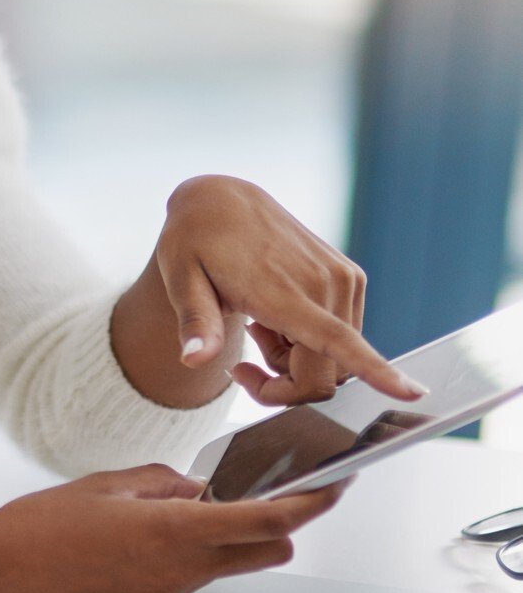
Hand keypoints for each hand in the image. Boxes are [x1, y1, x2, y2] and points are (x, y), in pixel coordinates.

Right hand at [0, 464, 341, 592]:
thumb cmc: (36, 528)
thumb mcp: (105, 485)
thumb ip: (162, 483)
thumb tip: (197, 488)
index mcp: (172, 531)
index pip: (267, 521)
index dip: (311, 504)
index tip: (336, 484)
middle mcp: (178, 573)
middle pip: (265, 552)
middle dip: (280, 524)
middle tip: (276, 491)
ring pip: (225, 566)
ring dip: (227, 539)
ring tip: (189, 508)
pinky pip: (188, 582)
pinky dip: (187, 558)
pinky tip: (145, 540)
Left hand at [152, 175, 424, 405]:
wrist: (220, 199)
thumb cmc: (194, 241)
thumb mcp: (180, 279)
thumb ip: (194, 323)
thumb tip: (194, 360)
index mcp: (283, 290)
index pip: (338, 341)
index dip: (376, 372)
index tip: (411, 393)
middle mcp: (324, 283)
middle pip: (327, 375)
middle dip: (287, 385)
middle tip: (245, 361)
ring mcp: (343, 278)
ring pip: (336, 360)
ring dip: (297, 361)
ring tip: (258, 325)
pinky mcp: (350, 277)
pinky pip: (342, 336)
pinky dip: (311, 342)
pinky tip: (277, 314)